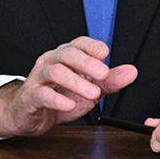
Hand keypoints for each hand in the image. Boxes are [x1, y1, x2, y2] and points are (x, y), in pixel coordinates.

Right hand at [0, 37, 136, 137]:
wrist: (28, 114)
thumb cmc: (58, 96)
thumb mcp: (87, 89)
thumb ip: (109, 81)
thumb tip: (131, 71)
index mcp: (66, 57)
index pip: (79, 44)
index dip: (91, 46)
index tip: (105, 52)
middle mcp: (51, 62)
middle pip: (67, 54)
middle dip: (87, 63)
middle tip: (104, 74)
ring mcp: (39, 78)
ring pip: (55, 71)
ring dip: (76, 82)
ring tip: (93, 94)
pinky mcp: (30, 96)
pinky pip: (42, 94)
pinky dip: (56, 99)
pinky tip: (68, 105)